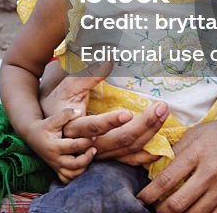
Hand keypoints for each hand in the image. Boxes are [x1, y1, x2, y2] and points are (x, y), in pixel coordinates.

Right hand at [25, 108, 99, 183]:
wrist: (32, 136)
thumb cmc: (45, 126)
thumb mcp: (52, 119)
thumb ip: (65, 115)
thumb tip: (79, 112)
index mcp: (54, 146)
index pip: (73, 146)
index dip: (85, 142)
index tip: (94, 136)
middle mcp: (55, 159)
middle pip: (74, 165)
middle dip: (87, 158)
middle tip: (94, 149)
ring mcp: (55, 166)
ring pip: (72, 174)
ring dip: (83, 168)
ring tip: (89, 156)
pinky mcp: (56, 170)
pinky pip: (67, 179)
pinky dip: (76, 176)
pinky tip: (83, 166)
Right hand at [41, 65, 169, 165]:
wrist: (54, 126)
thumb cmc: (62, 101)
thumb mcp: (70, 85)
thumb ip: (87, 74)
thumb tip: (107, 57)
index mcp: (75, 127)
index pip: (93, 127)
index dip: (110, 121)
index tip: (128, 112)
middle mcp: (88, 145)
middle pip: (119, 139)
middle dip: (143, 124)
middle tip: (161, 107)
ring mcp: (100, 153)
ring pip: (128, 149)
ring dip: (149, 134)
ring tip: (163, 115)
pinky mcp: (108, 156)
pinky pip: (129, 160)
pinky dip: (145, 156)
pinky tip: (160, 149)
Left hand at [136, 113, 216, 212]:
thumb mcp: (197, 133)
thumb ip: (176, 150)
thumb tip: (155, 166)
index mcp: (197, 152)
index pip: (166, 179)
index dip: (149, 193)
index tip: (141, 198)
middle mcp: (211, 172)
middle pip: (178, 203)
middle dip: (160, 210)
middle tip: (152, 208)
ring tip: (168, 211)